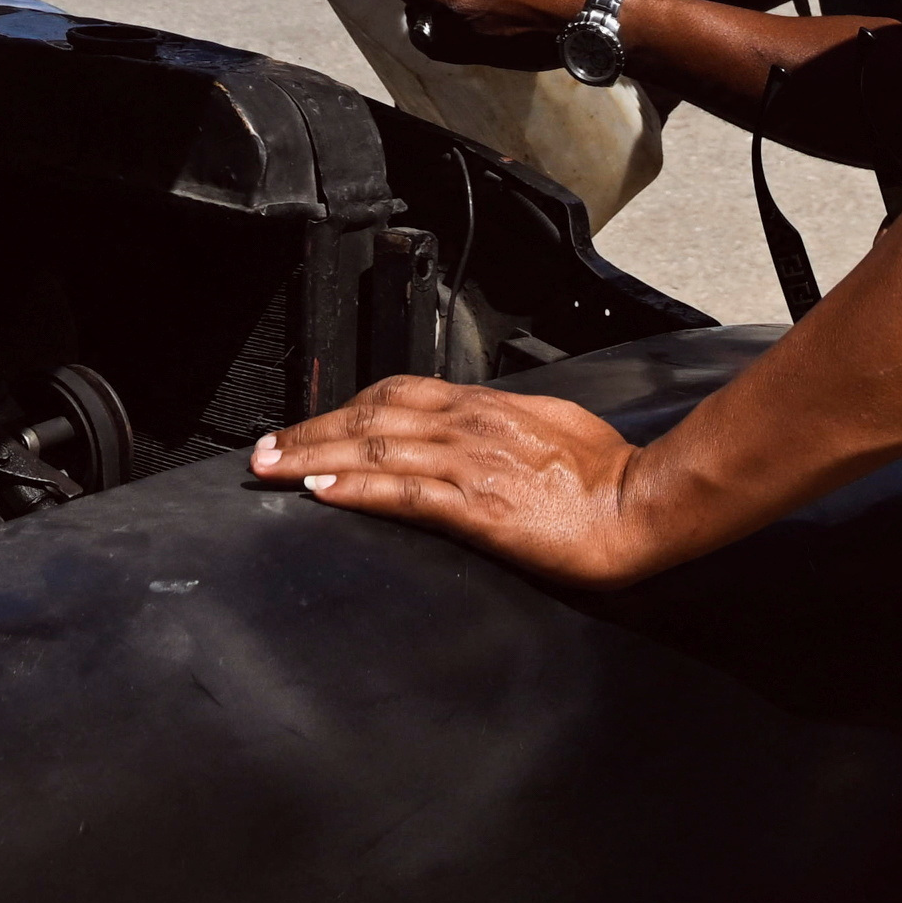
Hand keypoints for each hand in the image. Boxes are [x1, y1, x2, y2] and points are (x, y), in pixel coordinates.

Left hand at [254, 379, 673, 585]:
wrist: (639, 504)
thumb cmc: (603, 470)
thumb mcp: (546, 425)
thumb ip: (499, 424)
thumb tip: (471, 427)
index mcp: (484, 406)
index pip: (396, 394)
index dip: (343, 408)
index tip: (308, 424)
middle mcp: (468, 426)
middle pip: (370, 416)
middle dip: (309, 431)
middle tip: (261, 450)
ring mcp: (470, 464)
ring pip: (374, 448)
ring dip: (313, 456)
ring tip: (270, 469)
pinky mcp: (476, 508)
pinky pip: (403, 492)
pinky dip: (356, 487)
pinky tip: (322, 490)